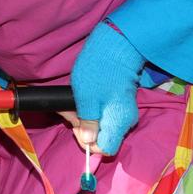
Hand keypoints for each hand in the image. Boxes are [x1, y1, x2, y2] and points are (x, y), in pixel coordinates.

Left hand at [69, 25, 143, 155]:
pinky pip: (103, 113)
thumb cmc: (99, 71)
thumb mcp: (87, 98)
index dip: (89, 143)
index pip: (106, 149)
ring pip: (101, 124)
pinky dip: (90, 109)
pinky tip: (80, 100)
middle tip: (69, 112)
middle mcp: (123, 120)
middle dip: (83, 128)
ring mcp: (121, 111)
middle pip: (102, 137)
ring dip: (84, 117)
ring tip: (71, 103)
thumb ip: (88, 122)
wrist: (116, 45)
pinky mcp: (118, 102)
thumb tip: (89, 142)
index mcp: (118, 122)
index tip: (77, 128)